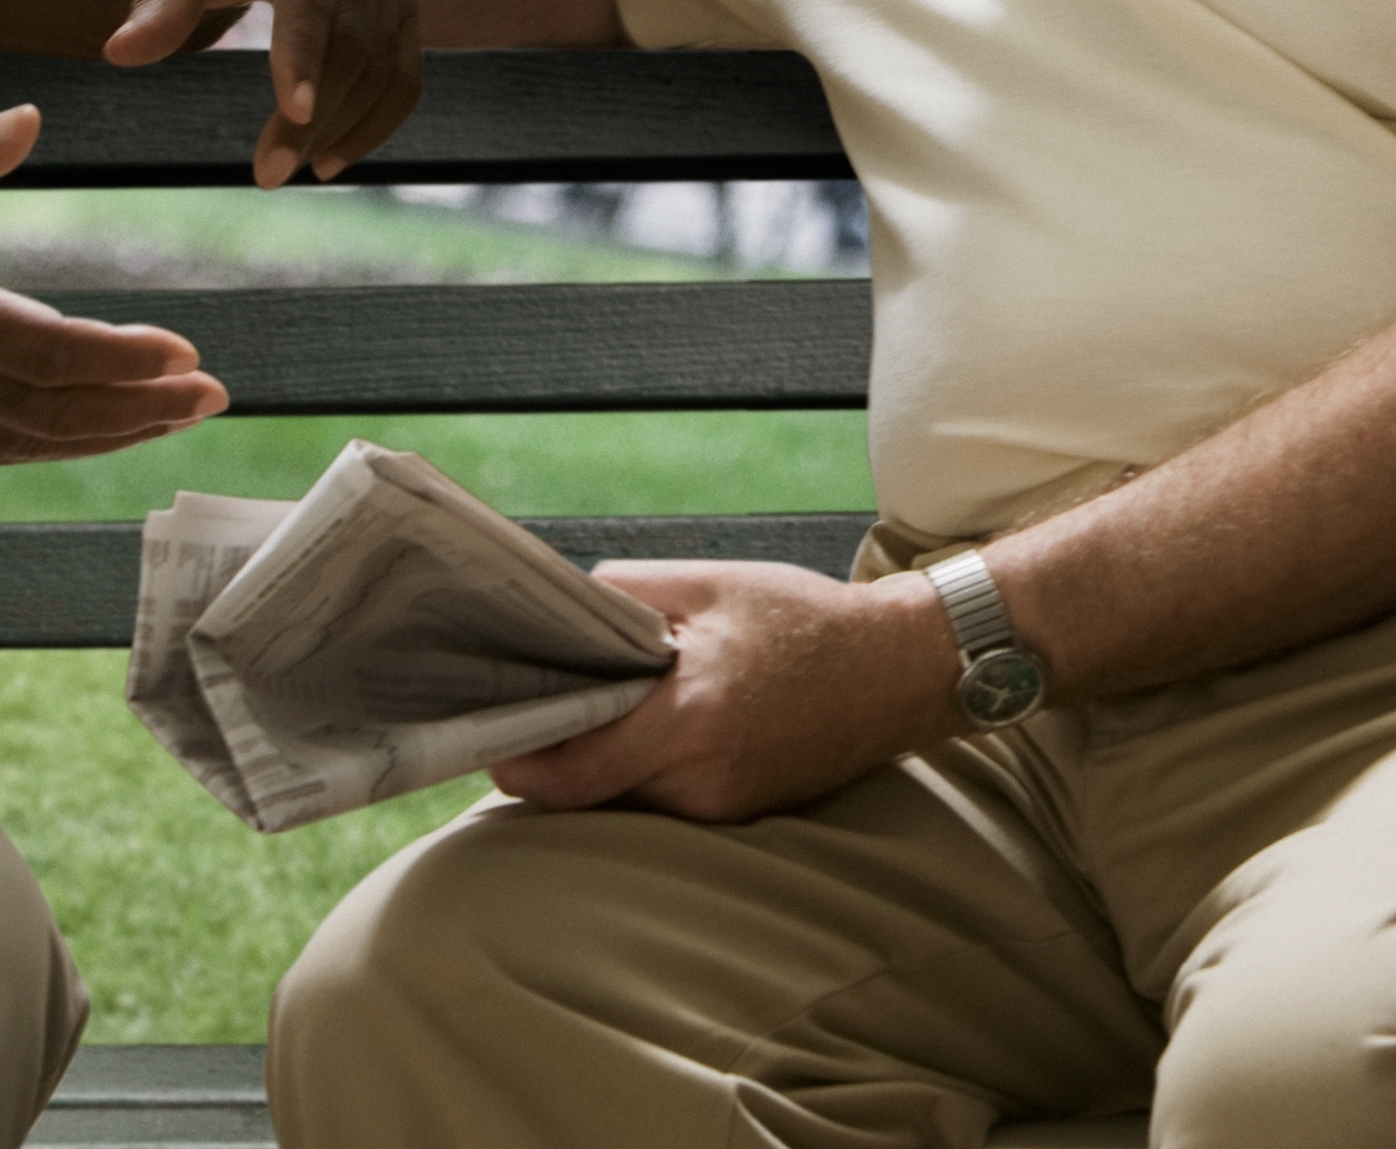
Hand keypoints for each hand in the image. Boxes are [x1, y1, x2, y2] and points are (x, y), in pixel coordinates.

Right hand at [0, 104, 227, 461]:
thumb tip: (29, 120)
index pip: (55, 354)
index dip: (127, 363)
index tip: (190, 357)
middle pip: (55, 413)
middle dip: (140, 411)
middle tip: (212, 400)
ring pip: (23, 440)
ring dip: (100, 435)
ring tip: (166, 421)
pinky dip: (42, 444)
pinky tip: (77, 431)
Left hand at [101, 0, 424, 184]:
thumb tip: (121, 52)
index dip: (305, 52)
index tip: (295, 113)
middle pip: (352, 40)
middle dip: (316, 114)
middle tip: (267, 174)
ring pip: (385, 67)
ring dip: (344, 128)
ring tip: (285, 170)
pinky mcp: (401, 11)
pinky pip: (403, 78)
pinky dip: (374, 123)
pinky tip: (328, 159)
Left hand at [489, 561, 955, 821]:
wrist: (901, 669)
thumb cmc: (809, 621)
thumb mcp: (712, 583)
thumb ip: (628, 593)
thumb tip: (564, 613)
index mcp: (690, 715)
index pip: (575, 774)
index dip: (523, 765)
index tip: (494, 744)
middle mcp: (704, 775)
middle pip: (594, 792)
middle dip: (561, 758)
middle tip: (540, 713)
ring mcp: (725, 803)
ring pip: (630, 798)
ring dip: (609, 762)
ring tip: (608, 708)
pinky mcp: (743, 812)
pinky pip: (669, 799)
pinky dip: (651, 768)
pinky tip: (661, 725)